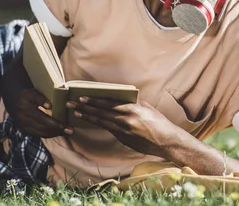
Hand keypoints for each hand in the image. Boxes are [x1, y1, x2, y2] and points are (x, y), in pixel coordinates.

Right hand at [14, 88, 73, 137]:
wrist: (12, 99)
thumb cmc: (27, 94)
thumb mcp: (33, 93)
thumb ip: (40, 98)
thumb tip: (49, 106)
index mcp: (26, 110)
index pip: (44, 120)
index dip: (56, 125)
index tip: (67, 127)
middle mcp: (24, 120)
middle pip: (44, 129)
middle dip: (58, 131)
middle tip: (71, 131)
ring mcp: (23, 127)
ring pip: (41, 133)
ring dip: (55, 134)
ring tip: (66, 133)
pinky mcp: (24, 130)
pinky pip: (38, 134)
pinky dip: (48, 134)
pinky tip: (57, 132)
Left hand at [67, 97, 181, 156]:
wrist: (166, 141)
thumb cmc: (159, 122)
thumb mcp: (147, 107)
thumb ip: (134, 102)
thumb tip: (122, 95)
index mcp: (132, 109)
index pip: (109, 103)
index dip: (94, 101)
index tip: (82, 97)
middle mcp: (126, 119)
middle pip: (102, 113)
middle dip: (85, 108)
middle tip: (72, 104)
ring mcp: (124, 130)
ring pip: (102, 122)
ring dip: (88, 117)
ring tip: (76, 113)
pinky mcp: (123, 139)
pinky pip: (108, 129)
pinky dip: (98, 124)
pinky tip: (90, 121)